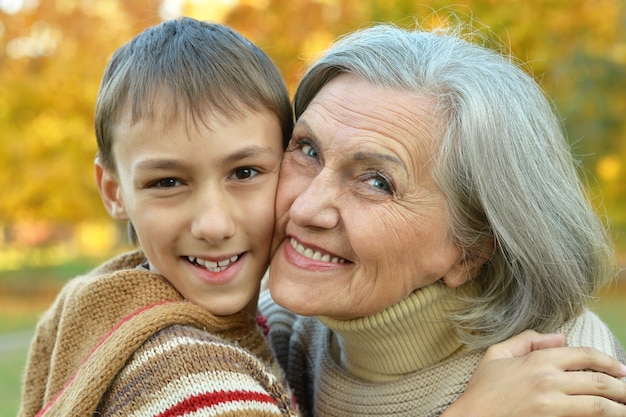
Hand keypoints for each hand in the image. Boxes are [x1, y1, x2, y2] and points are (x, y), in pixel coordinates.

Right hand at [443, 330, 625, 416]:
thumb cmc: (482, 390)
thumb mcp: (497, 354)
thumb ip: (528, 339)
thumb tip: (560, 338)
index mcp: (538, 359)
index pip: (585, 355)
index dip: (608, 361)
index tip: (620, 369)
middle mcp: (549, 380)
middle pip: (599, 381)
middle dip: (621, 386)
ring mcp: (552, 404)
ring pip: (599, 404)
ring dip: (619, 407)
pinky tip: (608, 416)